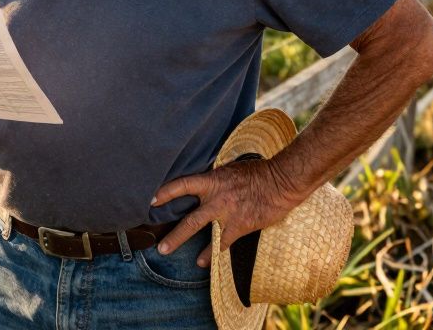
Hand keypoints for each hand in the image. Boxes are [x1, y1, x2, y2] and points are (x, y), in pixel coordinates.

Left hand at [151, 158, 303, 267]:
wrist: (281, 183)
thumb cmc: (257, 172)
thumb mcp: (230, 169)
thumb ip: (214, 179)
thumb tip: (202, 183)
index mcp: (212, 181)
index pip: (183, 185)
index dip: (166, 193)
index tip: (151, 200)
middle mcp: (216, 200)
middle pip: (190, 219)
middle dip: (173, 234)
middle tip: (158, 244)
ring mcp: (228, 215)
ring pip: (203, 233)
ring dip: (183, 242)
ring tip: (166, 252)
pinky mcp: (240, 226)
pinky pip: (222, 243)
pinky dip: (212, 254)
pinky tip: (202, 262)